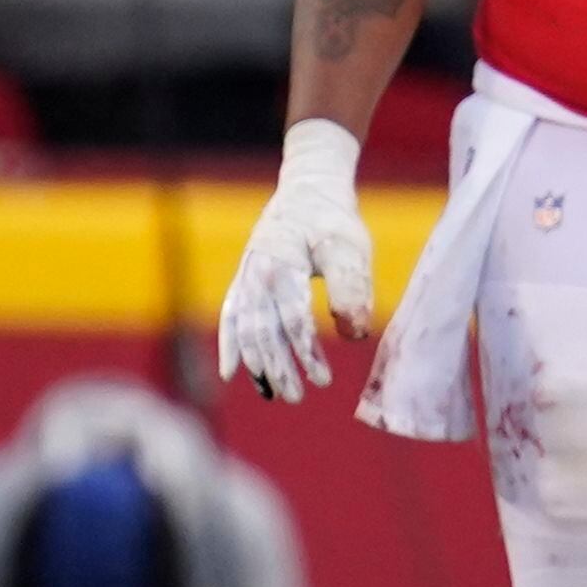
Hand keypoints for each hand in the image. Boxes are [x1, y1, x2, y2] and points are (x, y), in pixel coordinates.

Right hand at [213, 120, 375, 402]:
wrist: (308, 189)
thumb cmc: (333, 220)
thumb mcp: (350, 249)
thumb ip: (353, 289)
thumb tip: (355, 335)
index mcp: (283, 265)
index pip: (292, 319)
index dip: (306, 352)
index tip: (323, 380)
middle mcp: (256, 274)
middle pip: (263, 331)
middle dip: (279, 367)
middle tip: (297, 397)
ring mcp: (245, 277)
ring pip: (245, 329)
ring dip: (258, 363)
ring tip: (274, 394)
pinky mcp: (244, 281)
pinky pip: (231, 318)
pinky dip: (231, 345)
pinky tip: (232, 374)